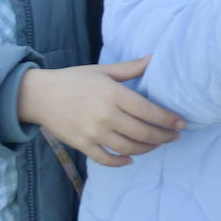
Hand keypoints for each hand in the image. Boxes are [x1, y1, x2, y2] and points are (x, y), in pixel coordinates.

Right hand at [16, 57, 183, 166]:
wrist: (38, 95)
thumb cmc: (73, 79)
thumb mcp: (103, 70)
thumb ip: (130, 68)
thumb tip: (155, 59)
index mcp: (113, 94)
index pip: (148, 110)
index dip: (167, 119)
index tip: (182, 124)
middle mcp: (105, 115)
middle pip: (142, 132)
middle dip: (163, 136)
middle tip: (175, 136)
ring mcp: (93, 133)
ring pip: (128, 147)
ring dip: (147, 148)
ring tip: (157, 144)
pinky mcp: (82, 145)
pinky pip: (106, 159)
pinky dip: (121, 161)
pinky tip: (131, 158)